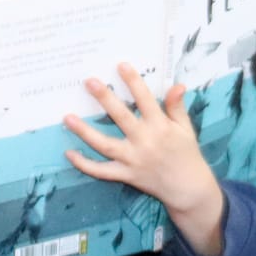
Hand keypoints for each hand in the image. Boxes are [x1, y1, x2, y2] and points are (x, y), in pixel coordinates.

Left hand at [63, 63, 220, 219]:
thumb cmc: (186, 154)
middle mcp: (145, 142)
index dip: (133, 82)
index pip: (146, 100)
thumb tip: (177, 85)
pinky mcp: (125, 175)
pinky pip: (102, 171)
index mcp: (161, 127)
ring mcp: (133, 160)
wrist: (188, 189)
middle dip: (105, 99)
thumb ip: (177, 107)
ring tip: (68, 117)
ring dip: (85, 132)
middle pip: (121, 118)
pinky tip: (69, 153)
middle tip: (90, 82)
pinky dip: (84, 164)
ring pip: (105, 145)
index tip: (121, 66)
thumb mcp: (185, 128)